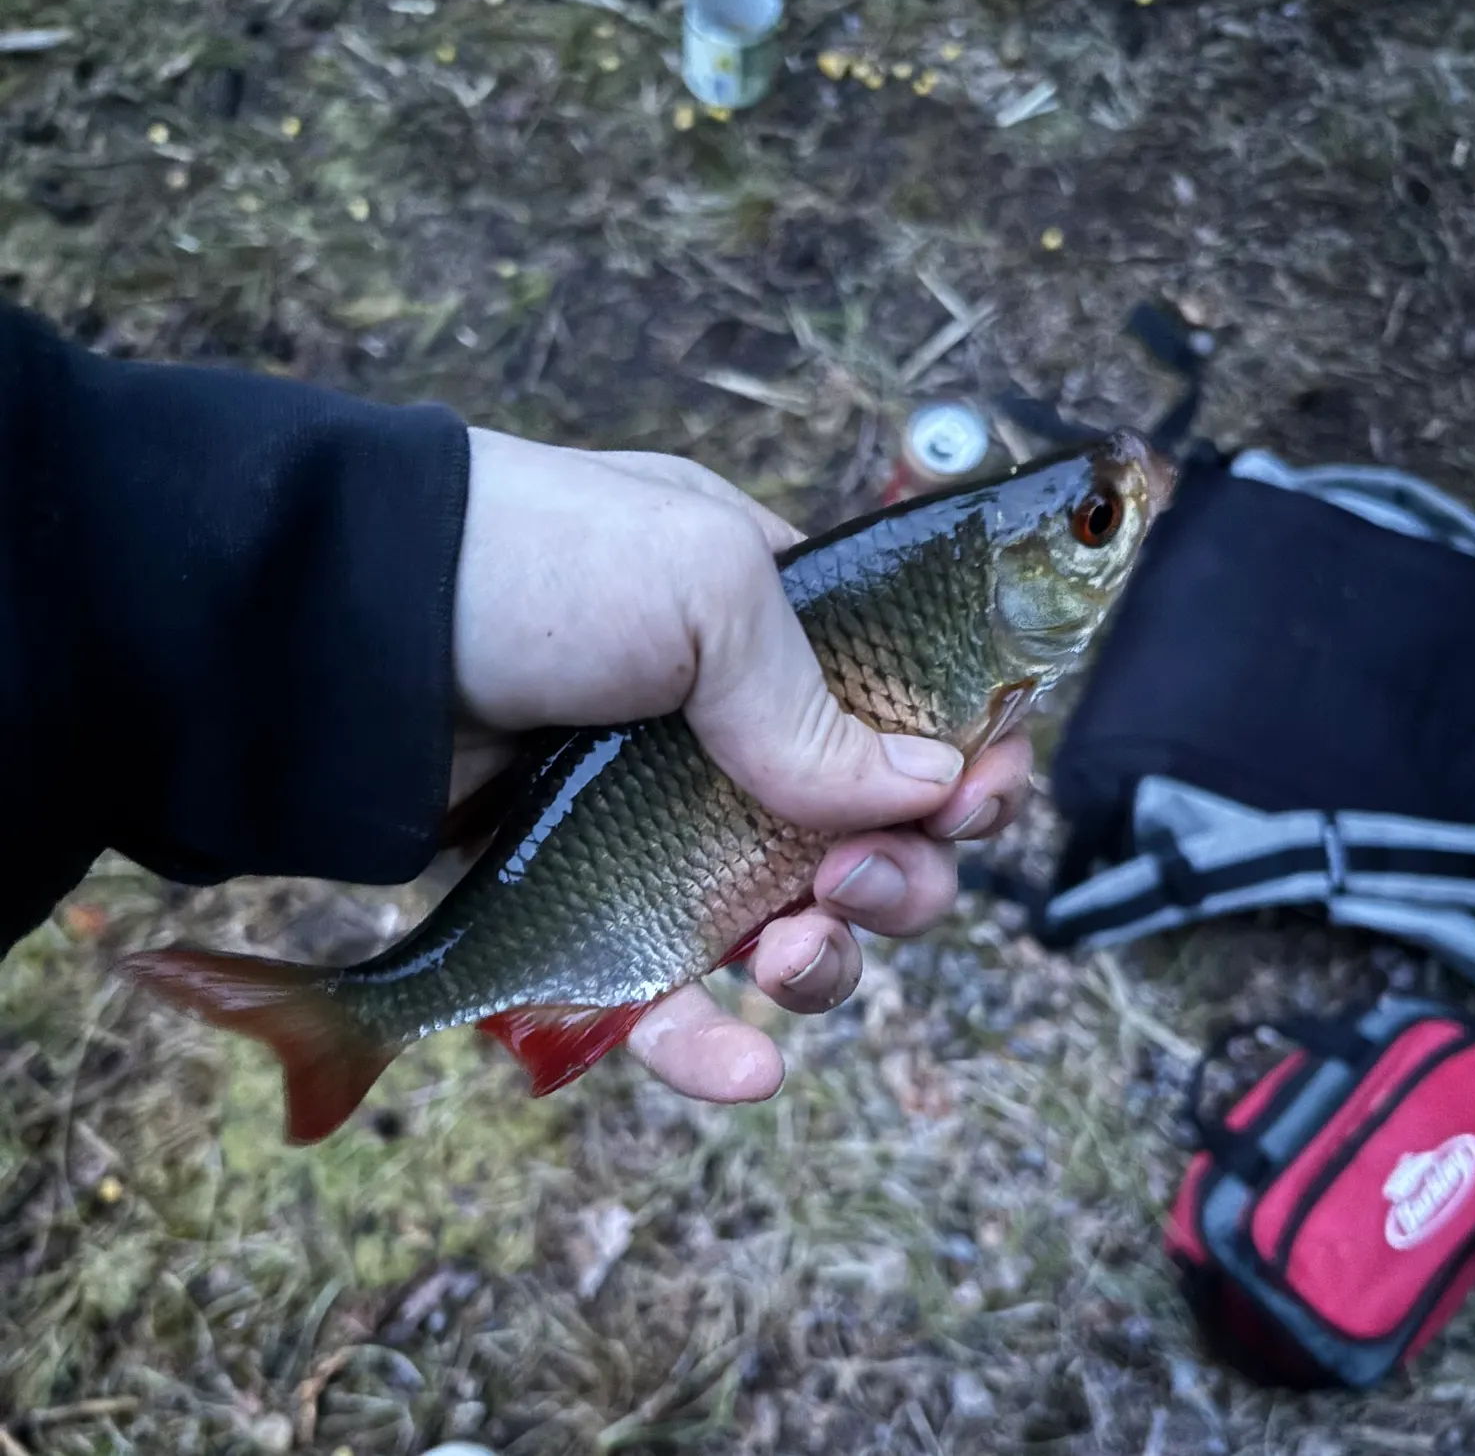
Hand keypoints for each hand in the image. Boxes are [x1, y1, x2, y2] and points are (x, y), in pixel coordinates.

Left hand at [450, 429, 1032, 1101]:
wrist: (343, 630)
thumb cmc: (533, 565)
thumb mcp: (700, 583)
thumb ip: (814, 696)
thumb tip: (923, 790)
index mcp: (770, 634)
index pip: (903, 714)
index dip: (960, 765)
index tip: (973, 800)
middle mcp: (728, 737)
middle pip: (865, 840)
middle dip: (899, 877)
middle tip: (861, 877)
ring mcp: (656, 827)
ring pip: (783, 930)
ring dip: (824, 964)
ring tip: (793, 955)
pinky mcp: (584, 905)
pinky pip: (666, 995)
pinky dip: (712, 1044)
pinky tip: (747, 1067)